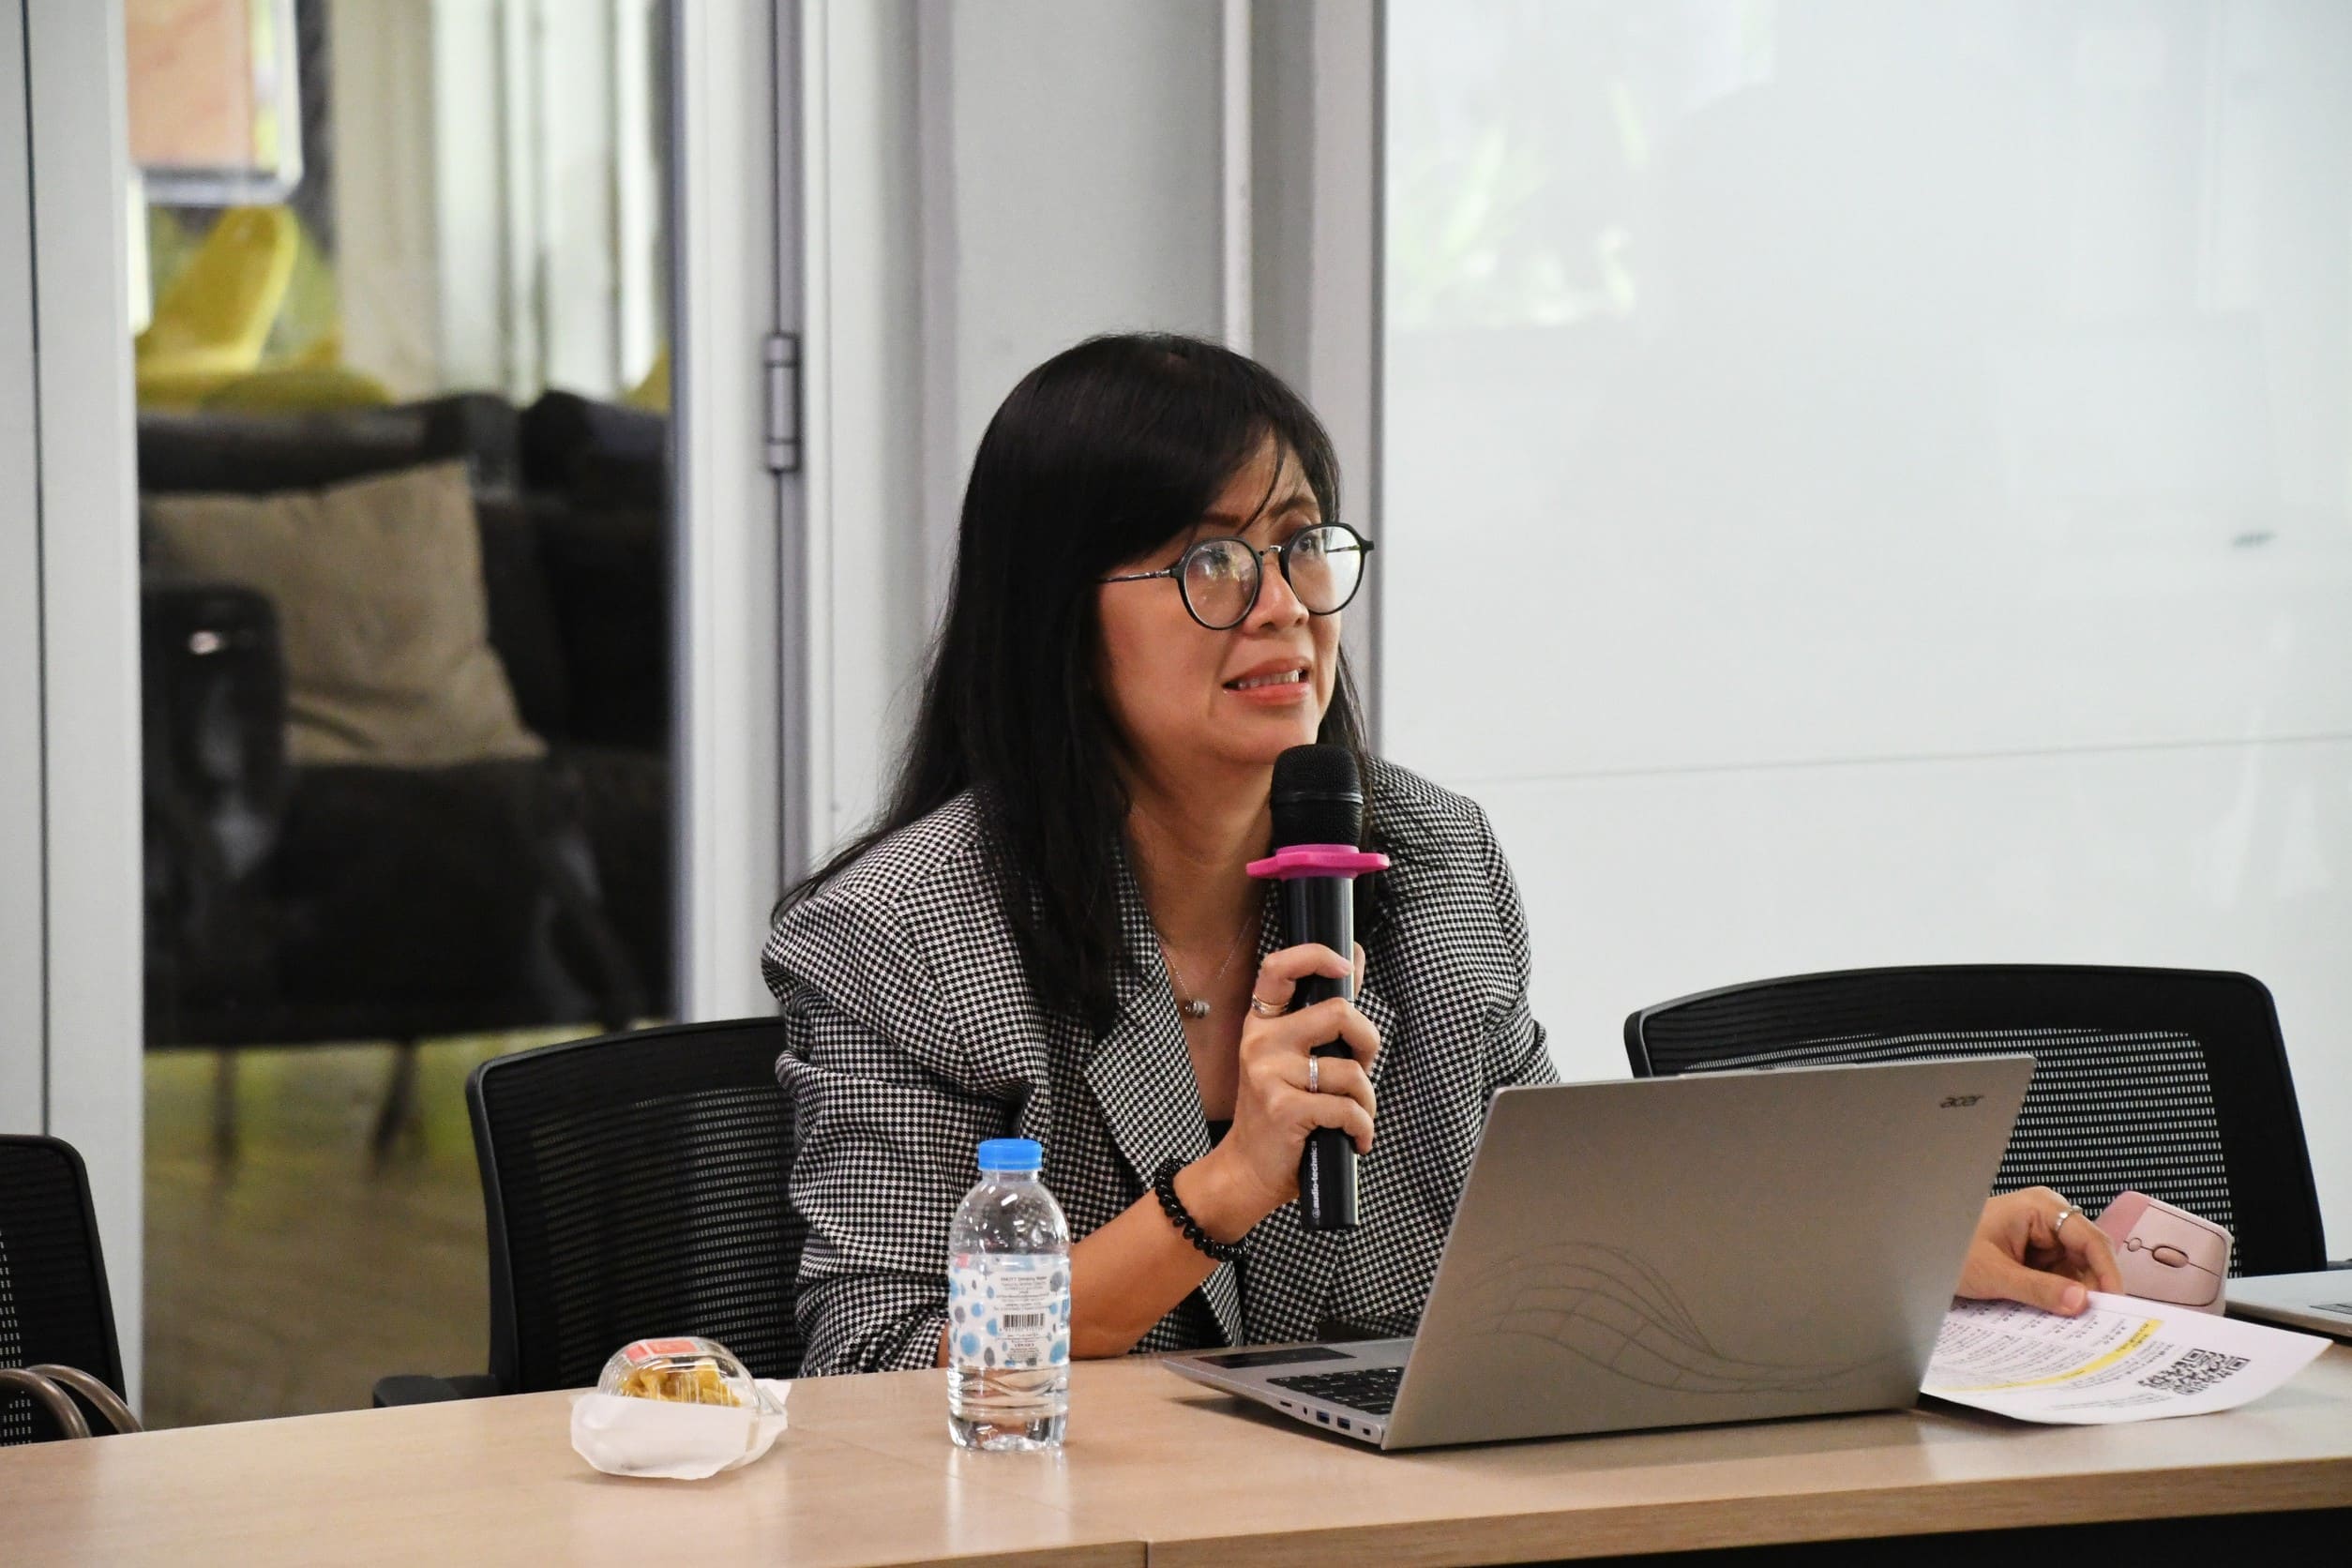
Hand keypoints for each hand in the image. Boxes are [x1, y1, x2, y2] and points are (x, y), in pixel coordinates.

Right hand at [1181, 942, 1379, 1238]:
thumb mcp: (1290, 1058)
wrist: (1246, 1170)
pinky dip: (1363, 1128)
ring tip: (1356, 1117)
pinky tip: (1355, 1139)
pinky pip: (1347, 1108)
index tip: (1344, 967)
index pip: (1279, 968)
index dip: (1316, 956)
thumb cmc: (1278, 1113)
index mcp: (1262, 1023)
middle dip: (1368, 1043)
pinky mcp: (1284, 1108)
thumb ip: (1323, 1013)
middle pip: (1339, 1013)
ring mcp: (1269, 1074)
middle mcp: (1260, 1042)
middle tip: (1361, 1069)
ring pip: (1350, 1070)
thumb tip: (1354, 958)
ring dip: (1367, 1100)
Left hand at [1957, 1188, 2122, 1314]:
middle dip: (2092, 1289)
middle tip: (2103, 1326)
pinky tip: (2062, 1319)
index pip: (2091, 1240)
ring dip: (2076, 1297)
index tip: (2117, 1305)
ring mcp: (2043, 1238)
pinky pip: (2059, 1279)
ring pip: (2076, 1272)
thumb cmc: (1953, 1251)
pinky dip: (2061, 1298)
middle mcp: (2049, 1219)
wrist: (1924, 1251)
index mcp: (2042, 1208)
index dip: (2108, 1273)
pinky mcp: (2036, 1257)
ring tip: (2082, 1328)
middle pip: (2088, 1258)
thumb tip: (2082, 1302)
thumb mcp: (1994, 1273)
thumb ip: (2037, 1289)